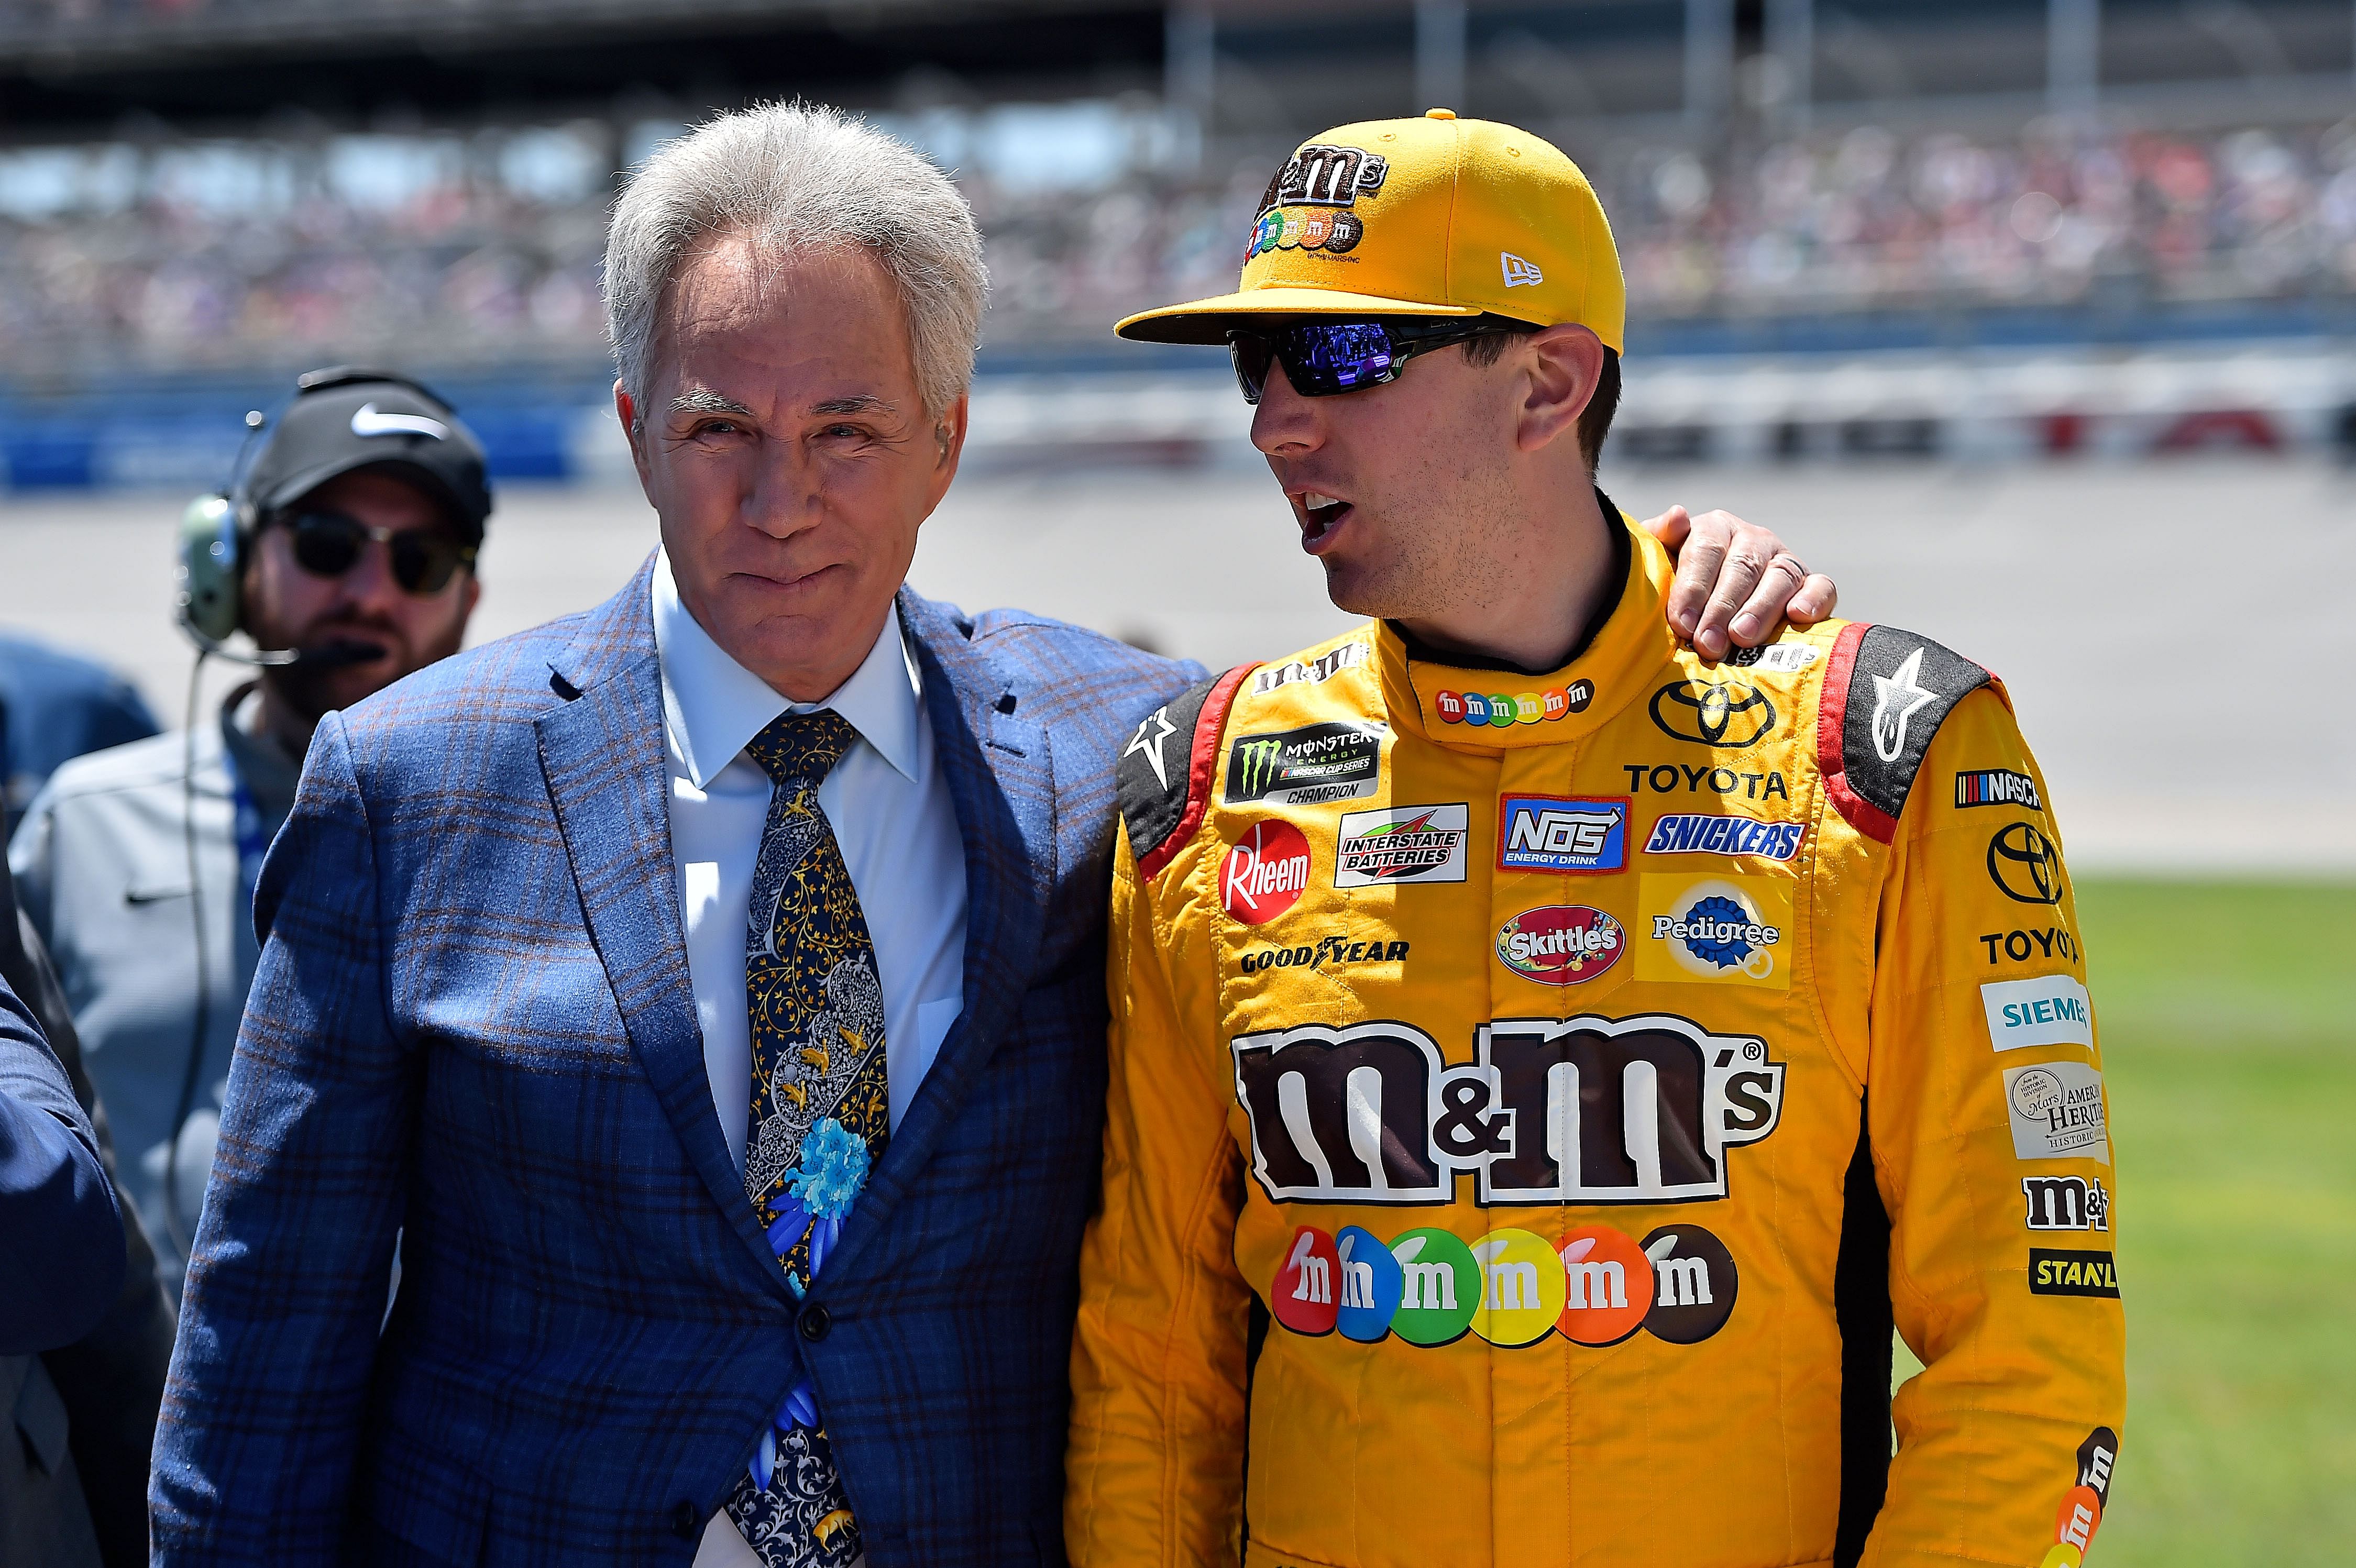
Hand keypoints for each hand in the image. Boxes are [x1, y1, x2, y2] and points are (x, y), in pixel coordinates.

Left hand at [1644, 505, 1837, 661]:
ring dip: (1760, 609)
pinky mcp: (1810, 584)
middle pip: (1742, 567)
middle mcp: (1753, 539)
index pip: (1706, 550)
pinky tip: (1798, 616)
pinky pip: (1821, 586)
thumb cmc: (1675, 582)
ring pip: (1779, 578)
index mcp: (1714, 528)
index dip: (1693, 587)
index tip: (1681, 622)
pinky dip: (1815, 599)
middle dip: (1722, 608)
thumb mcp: (1660, 558)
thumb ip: (1660, 537)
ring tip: (1741, 637)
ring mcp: (1783, 560)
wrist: (1705, 606)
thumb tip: (1678, 514)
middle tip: (1707, 642)